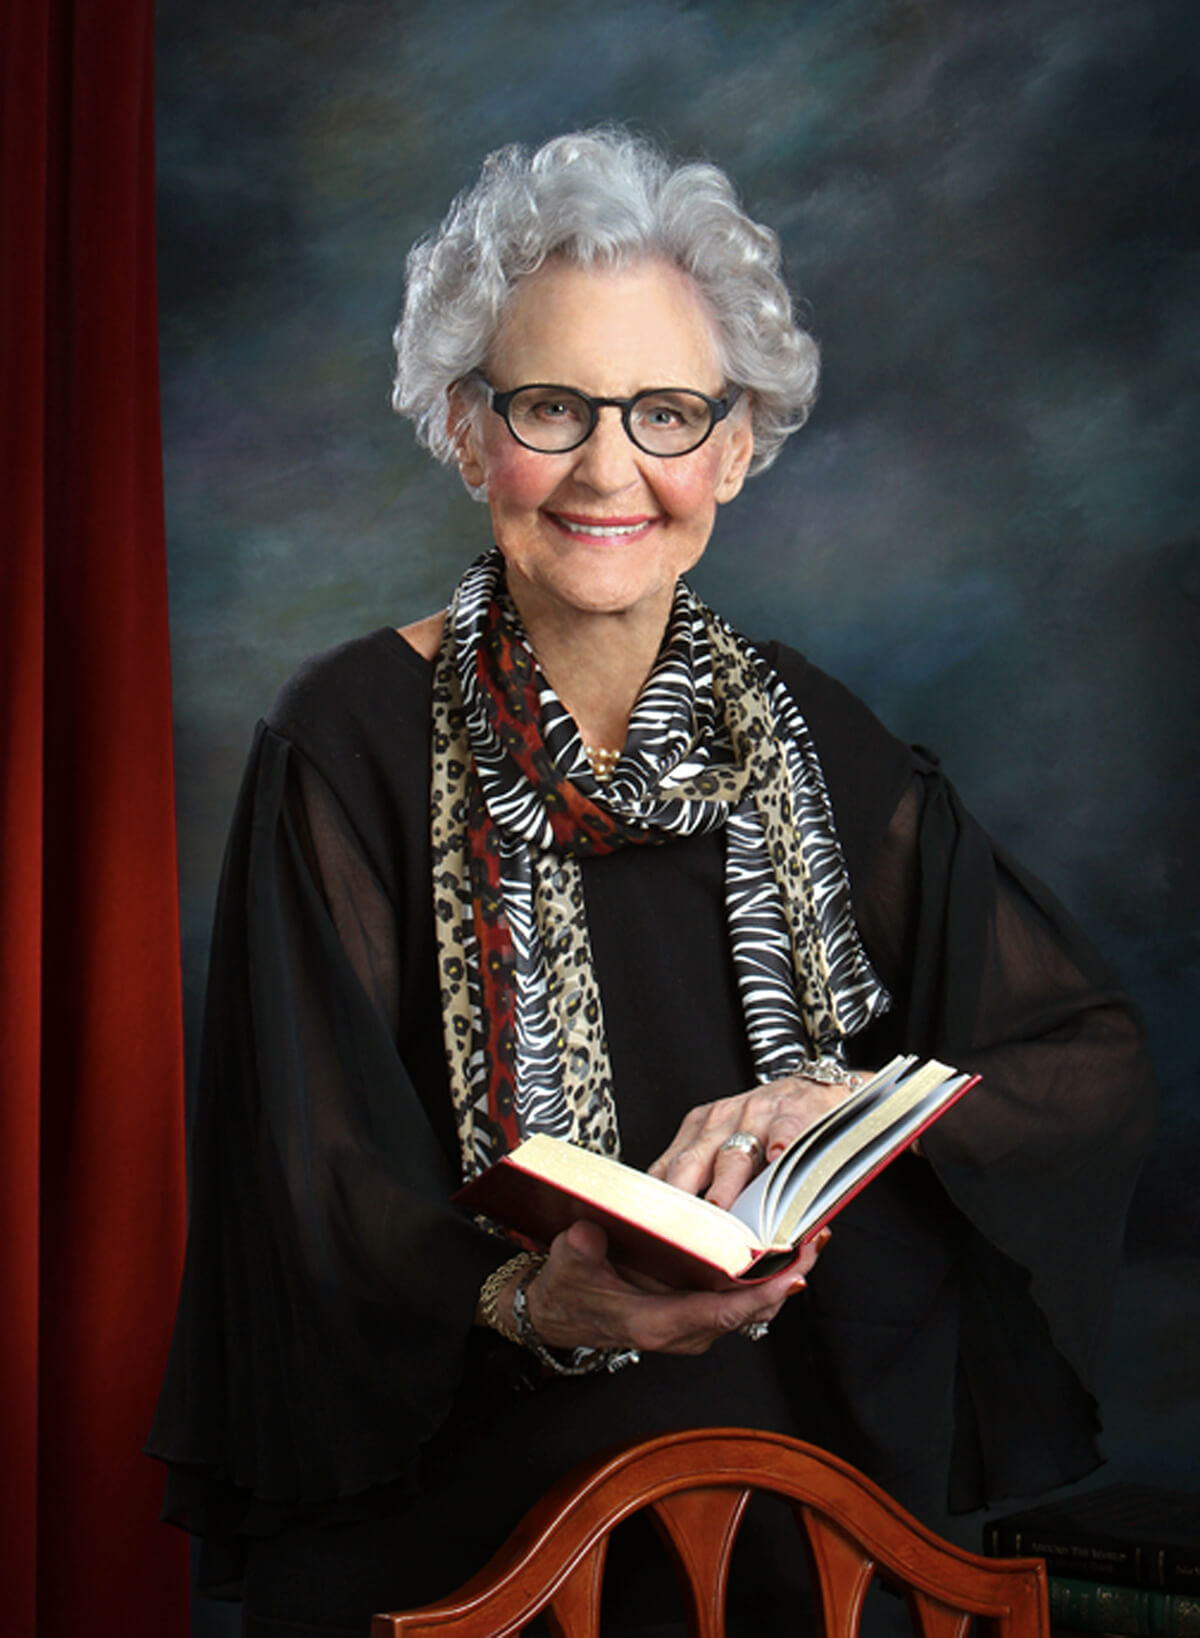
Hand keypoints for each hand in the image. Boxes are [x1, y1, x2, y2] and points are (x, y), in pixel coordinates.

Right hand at [509, 1220, 819, 1356]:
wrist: (557, 1314)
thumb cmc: (567, 1291)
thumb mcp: (568, 1266)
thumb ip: (580, 1252)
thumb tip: (591, 1233)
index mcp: (656, 1323)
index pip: (721, 1312)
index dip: (760, 1294)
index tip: (793, 1273)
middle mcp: (683, 1331)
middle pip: (749, 1311)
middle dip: (786, 1279)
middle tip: (816, 1242)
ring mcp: (692, 1324)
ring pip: (750, 1308)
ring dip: (781, 1277)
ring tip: (809, 1239)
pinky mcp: (694, 1313)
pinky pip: (739, 1300)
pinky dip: (763, 1277)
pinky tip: (778, 1250)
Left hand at [647, 1071, 868, 1209]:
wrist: (809, 1088)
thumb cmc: (763, 1128)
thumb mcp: (723, 1143)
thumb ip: (704, 1180)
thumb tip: (686, 1233)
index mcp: (698, 1131)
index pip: (668, 1169)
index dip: (657, 1202)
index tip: (651, 1229)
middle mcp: (720, 1122)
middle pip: (692, 1163)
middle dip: (680, 1197)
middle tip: (678, 1230)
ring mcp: (755, 1118)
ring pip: (734, 1155)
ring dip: (724, 1185)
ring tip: (719, 1209)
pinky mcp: (792, 1116)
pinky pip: (783, 1132)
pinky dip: (779, 1146)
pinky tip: (776, 1161)